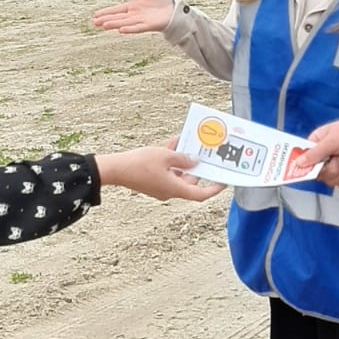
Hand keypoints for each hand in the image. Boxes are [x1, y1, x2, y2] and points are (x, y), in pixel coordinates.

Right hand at [92, 0, 174, 33]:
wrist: (176, 8)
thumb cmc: (163, 0)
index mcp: (133, 7)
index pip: (117, 10)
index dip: (106, 12)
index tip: (95, 16)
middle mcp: (135, 15)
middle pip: (119, 18)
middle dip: (107, 19)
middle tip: (95, 22)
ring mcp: (142, 21)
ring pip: (126, 23)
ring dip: (115, 24)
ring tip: (104, 25)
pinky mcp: (150, 25)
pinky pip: (138, 27)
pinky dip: (130, 29)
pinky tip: (121, 30)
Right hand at [95, 141, 224, 201]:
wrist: (115, 169)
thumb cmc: (139, 164)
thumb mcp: (166, 156)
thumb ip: (183, 159)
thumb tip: (195, 161)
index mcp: (175, 189)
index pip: (200, 194)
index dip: (213, 189)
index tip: (223, 182)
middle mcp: (169, 191)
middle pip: (190, 182)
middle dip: (197, 167)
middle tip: (206, 155)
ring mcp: (160, 186)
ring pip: (178, 174)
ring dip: (183, 160)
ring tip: (188, 143)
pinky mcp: (152, 180)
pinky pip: (166, 171)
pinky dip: (171, 160)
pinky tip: (173, 143)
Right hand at [292, 118, 338, 187]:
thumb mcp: (333, 140)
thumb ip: (315, 153)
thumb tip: (299, 162)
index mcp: (318, 142)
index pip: (302, 157)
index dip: (302, 165)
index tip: (302, 170)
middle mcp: (326, 154)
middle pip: (316, 173)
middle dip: (330, 168)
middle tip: (338, 158)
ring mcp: (337, 165)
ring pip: (330, 180)